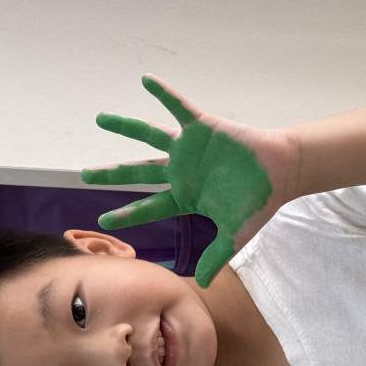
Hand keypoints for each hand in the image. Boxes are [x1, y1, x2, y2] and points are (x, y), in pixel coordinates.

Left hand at [81, 75, 295, 286]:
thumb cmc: (258, 202)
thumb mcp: (234, 235)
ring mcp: (188, 148)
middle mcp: (180, 171)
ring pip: (148, 136)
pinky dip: (163, 93)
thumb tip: (201, 285)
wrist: (281, 171)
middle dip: (111, 174)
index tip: (102, 220)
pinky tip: (145, 80)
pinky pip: (178, 107)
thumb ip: (215, 257)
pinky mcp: (201, 127)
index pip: (148, 207)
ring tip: (100, 119)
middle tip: (84, 174)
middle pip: (137, 173)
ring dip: (125, 127)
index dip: (126, 214)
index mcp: (184, 197)